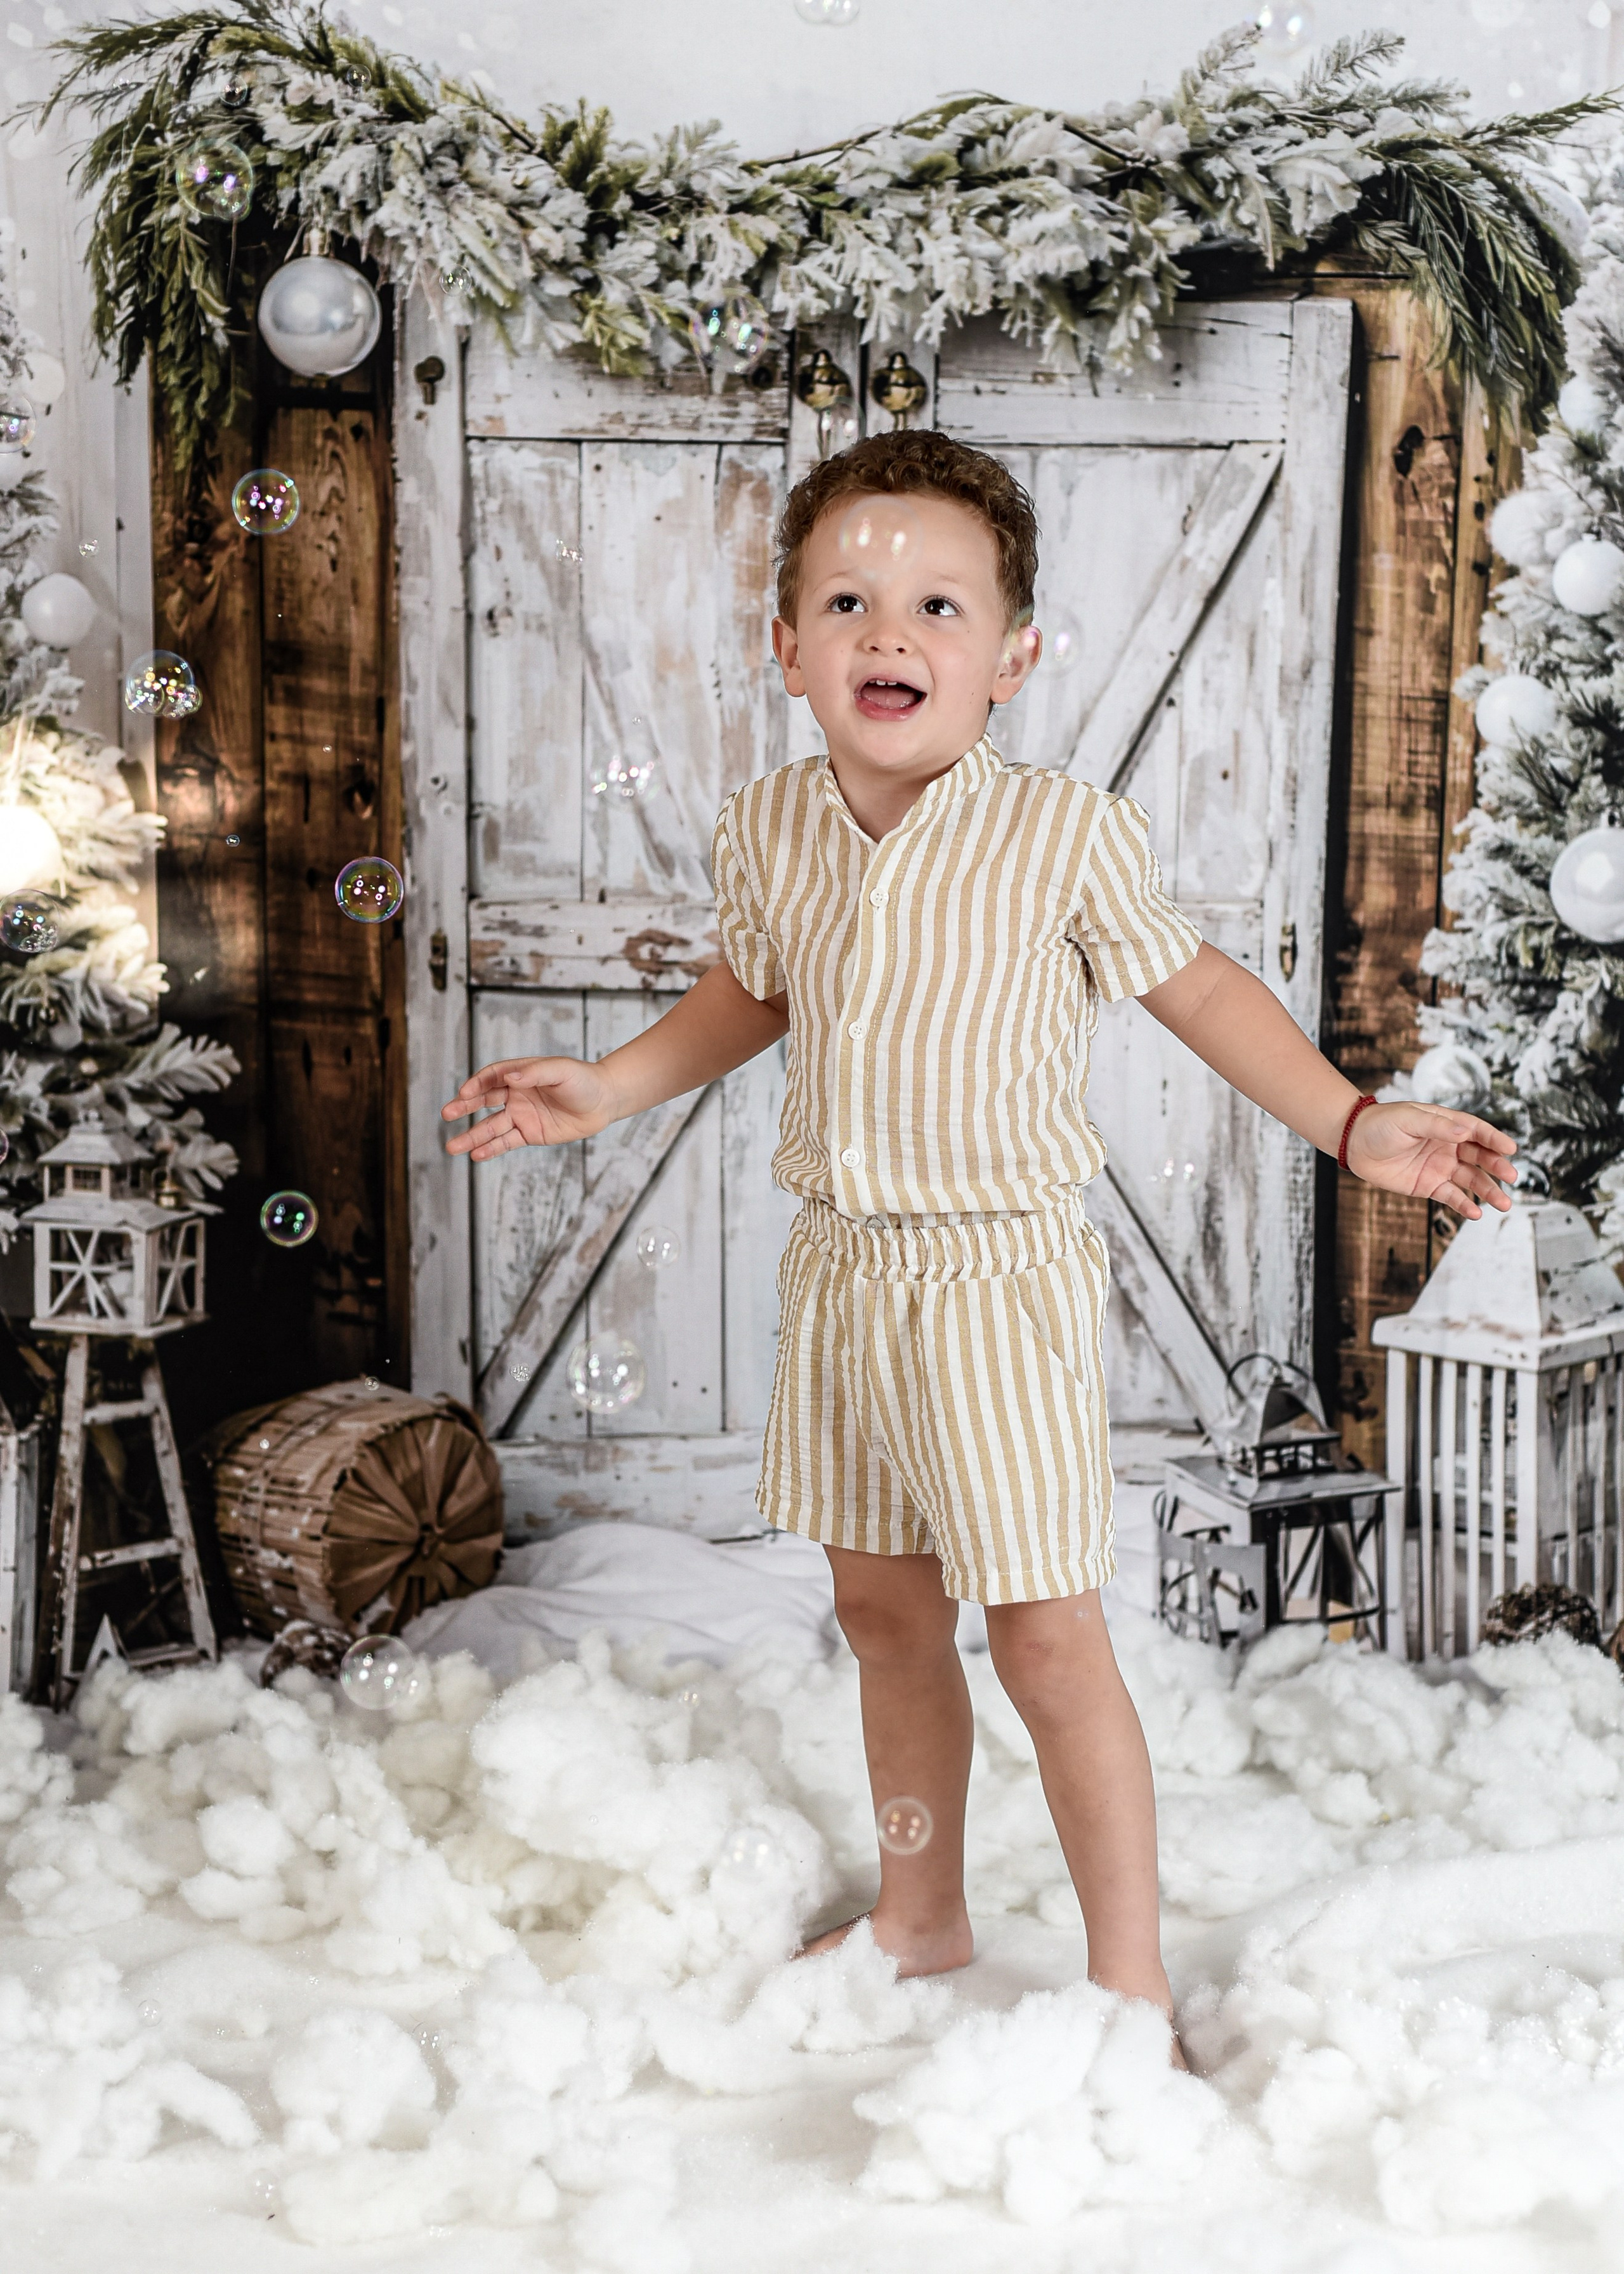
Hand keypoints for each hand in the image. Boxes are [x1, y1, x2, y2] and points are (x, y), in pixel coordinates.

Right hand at [440, 1055, 617, 1158]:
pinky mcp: (530, 1133)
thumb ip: (535, 1073)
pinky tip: (476, 1155)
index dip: (476, 1084)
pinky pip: (507, 1142)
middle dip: (465, 1107)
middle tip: (447, 1113)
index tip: (464, 1093)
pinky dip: (491, 1149)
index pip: (491, 1077)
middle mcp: (516, 1094)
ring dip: (472, 1136)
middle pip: (484, 1101)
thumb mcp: (561, 1070)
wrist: (604, 1101)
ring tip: (452, 1146)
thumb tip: (509, 1078)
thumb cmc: (583, 1080)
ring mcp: (522, 1115)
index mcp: (520, 1074)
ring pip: (492, 1126)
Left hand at [1344, 1101, 1517, 1217]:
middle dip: (1497, 1166)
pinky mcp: (1428, 1185)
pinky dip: (1463, 1204)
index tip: (1511, 1149)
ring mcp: (1440, 1166)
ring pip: (1471, 1179)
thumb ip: (1437, 1126)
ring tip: (1503, 1203)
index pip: (1477, 1131)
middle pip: (1480, 1156)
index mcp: (1446, 1125)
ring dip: (1488, 1190)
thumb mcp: (1408, 1119)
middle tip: (1511, 1176)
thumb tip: (1465, 1132)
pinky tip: (1476, 1213)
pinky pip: (1451, 1196)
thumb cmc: (1381, 1124)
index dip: (1495, 1139)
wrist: (1354, 1144)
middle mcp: (1448, 1146)